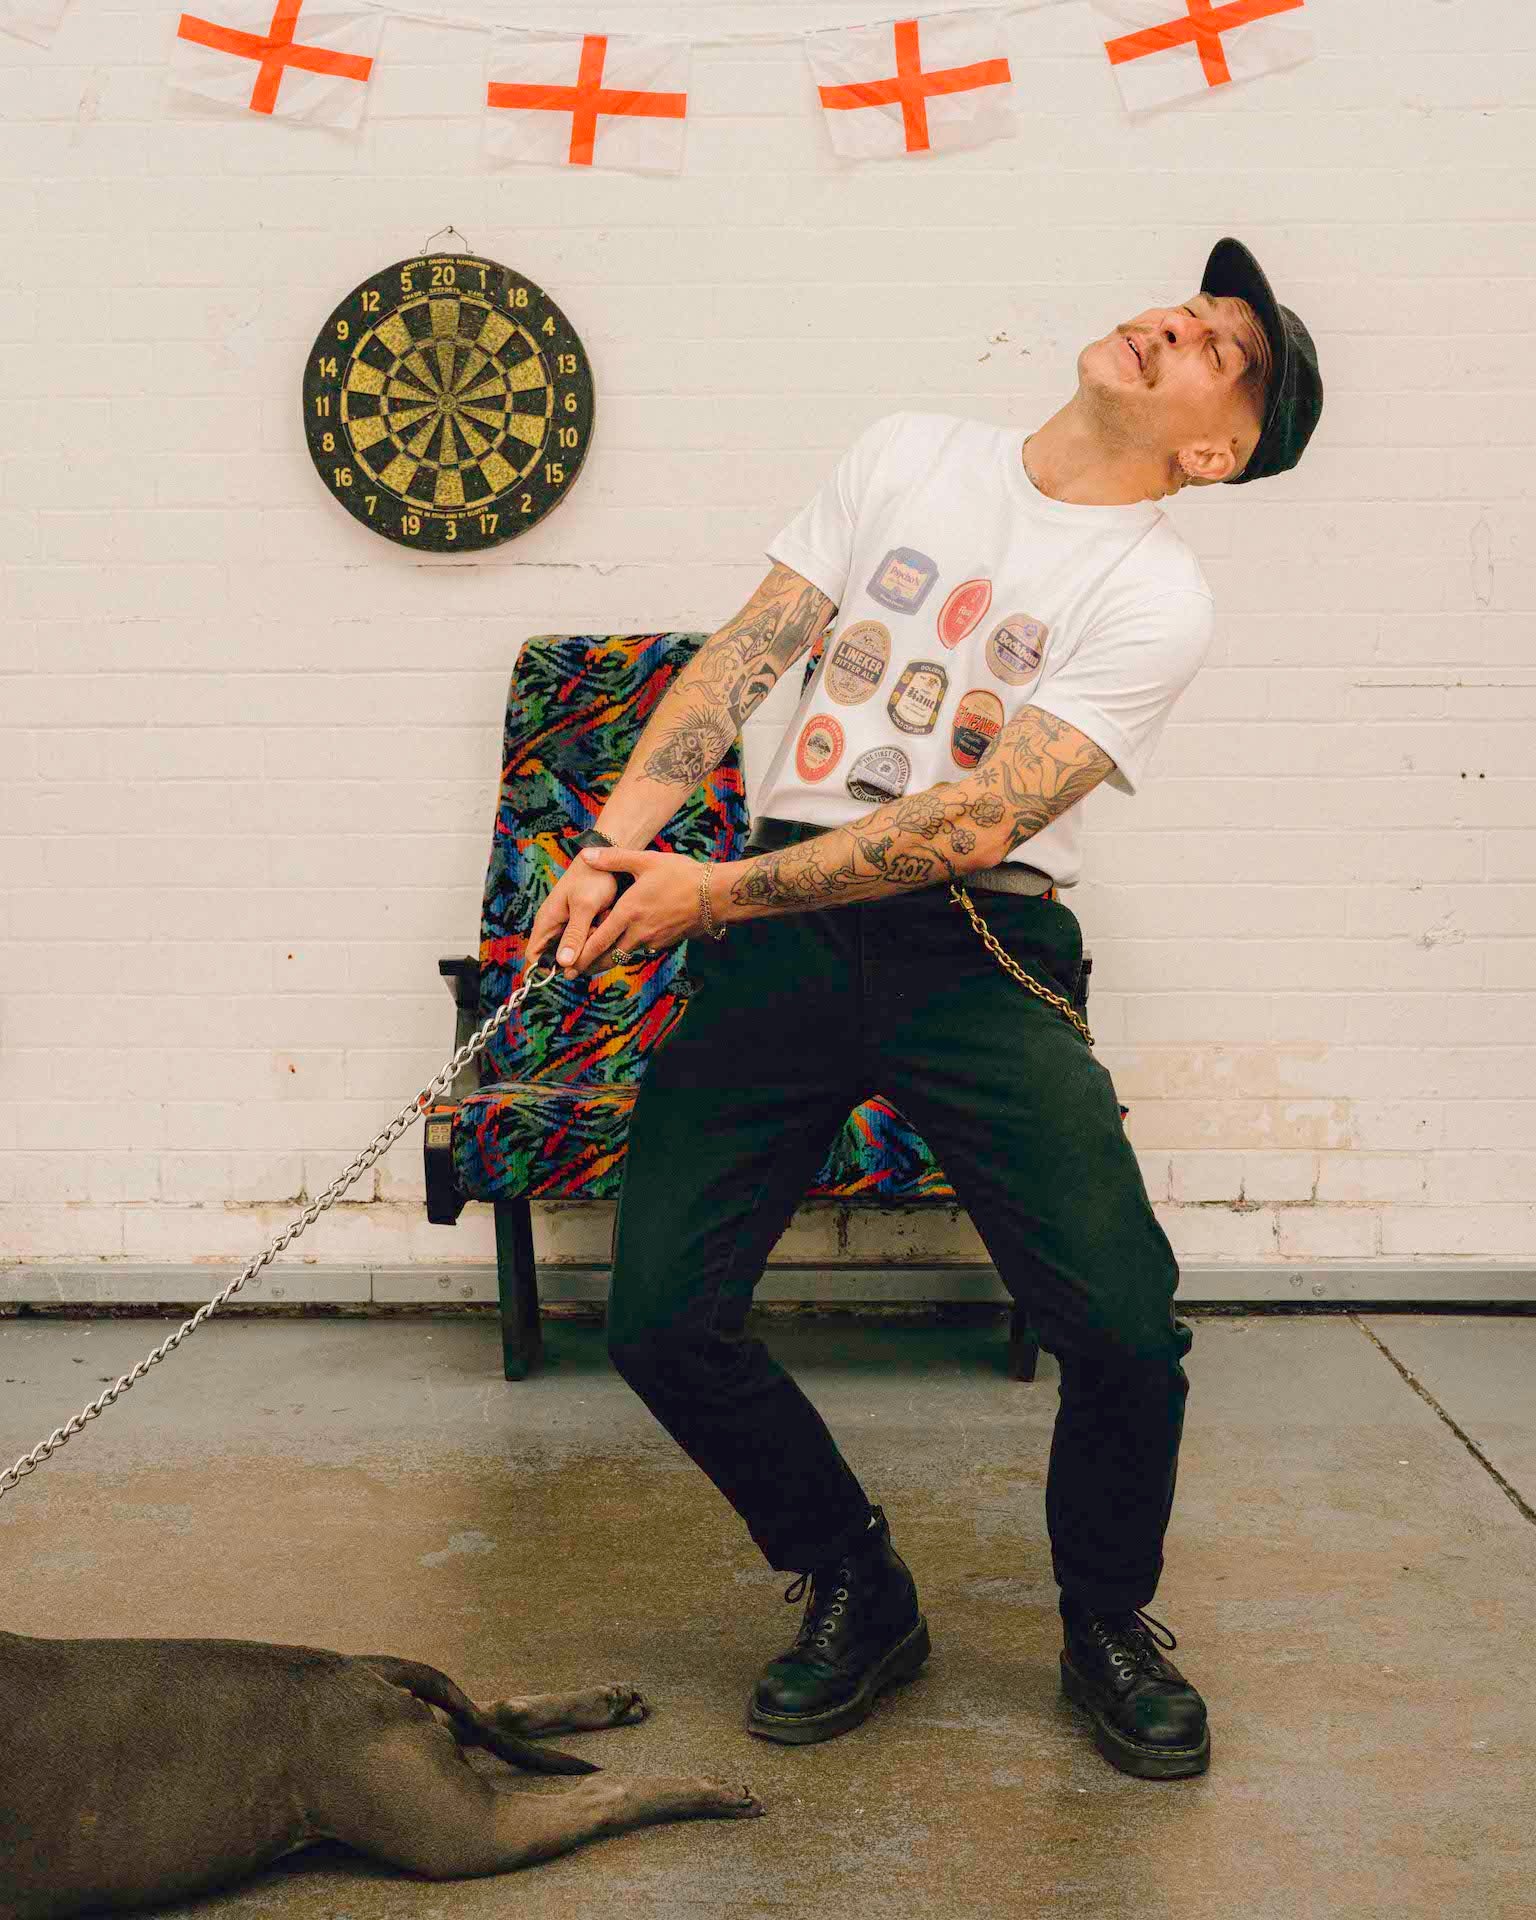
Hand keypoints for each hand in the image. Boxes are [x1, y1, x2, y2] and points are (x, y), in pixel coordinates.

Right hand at [525, 858, 619, 978]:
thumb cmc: (593, 878)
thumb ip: (574, 935)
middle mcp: (555, 927)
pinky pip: (587, 941)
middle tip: (594, 936)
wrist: (608, 859)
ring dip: (590, 945)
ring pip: (576, 951)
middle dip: (578, 956)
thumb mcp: (585, 907)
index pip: (534, 957)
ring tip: (602, 922)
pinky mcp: (582, 925)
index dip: (548, 968)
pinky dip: (598, 936)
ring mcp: (568, 926)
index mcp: (546, 922)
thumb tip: (562, 963)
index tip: (573, 965)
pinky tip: (606, 919)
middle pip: (559, 958)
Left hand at [558, 846, 715, 976]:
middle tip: (572, 973)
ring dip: (608, 960)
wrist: (715, 894)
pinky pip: (642, 949)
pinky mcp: (667, 941)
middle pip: (609, 956)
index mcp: (629, 913)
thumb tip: (586, 854)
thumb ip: (613, 859)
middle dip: (589, 965)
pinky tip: (625, 946)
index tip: (566, 967)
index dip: (581, 955)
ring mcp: (654, 939)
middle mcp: (639, 931)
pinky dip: (629, 950)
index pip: (598, 940)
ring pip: (625, 954)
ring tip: (593, 964)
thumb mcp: (645, 861)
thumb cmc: (681, 875)